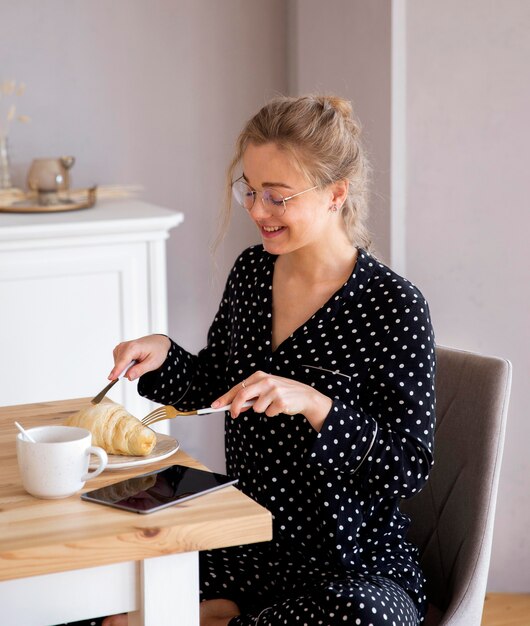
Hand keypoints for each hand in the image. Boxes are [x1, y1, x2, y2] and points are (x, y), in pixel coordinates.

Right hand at [108, 334, 171, 380]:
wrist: (158, 343)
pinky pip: (119, 363)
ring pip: (119, 365)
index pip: (122, 361)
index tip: (110, 378)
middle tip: (141, 365)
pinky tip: (134, 360)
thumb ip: (140, 370)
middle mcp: (124, 346)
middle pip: (120, 365)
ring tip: (138, 361)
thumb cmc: (157, 351)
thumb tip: (128, 376)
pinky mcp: (119, 350)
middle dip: (128, 370)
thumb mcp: (153, 363)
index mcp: (133, 347)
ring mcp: (121, 347)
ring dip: (128, 368)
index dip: (117, 371)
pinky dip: (126, 365)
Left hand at [212, 371, 332, 431]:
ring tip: (272, 405)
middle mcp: (266, 380)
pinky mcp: (281, 401)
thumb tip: (234, 406)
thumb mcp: (265, 389)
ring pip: (256, 408)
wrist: (304, 396)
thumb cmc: (282, 392)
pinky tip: (280, 407)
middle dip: (235, 407)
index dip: (225, 397)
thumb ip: (251, 395)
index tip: (215, 406)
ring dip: (262, 410)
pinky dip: (272, 413)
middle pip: (242, 395)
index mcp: (259, 376)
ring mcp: (274, 390)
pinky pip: (268, 413)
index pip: (238, 387)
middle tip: (234, 415)